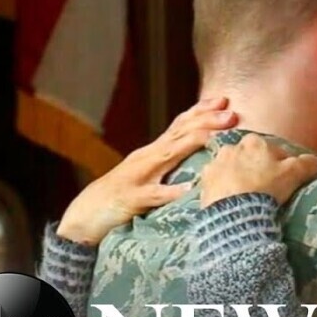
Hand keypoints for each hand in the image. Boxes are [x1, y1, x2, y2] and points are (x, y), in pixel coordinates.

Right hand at [57, 97, 238, 244]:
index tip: (225, 101)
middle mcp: (146, 158)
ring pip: (166, 156)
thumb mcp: (151, 176)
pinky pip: (152, 195)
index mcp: (153, 152)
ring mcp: (137, 177)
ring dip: (191, 144)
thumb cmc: (122, 197)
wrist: (85, 216)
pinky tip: (188, 189)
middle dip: (206, 121)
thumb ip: (172, 164)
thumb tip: (204, 159)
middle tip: (231, 113)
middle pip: (178, 134)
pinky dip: (170, 191)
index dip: (202, 112)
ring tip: (214, 137)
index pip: (180, 125)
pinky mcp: (130, 199)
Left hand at [199, 133, 316, 207]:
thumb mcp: (295, 174)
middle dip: (256, 168)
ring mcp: (214, 164)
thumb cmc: (267, 189)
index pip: (272, 150)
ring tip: (247, 196)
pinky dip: (224, 189)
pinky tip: (231, 201)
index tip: (284, 179)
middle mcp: (231, 147)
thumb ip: (308, 163)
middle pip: (249, 157)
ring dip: (238, 177)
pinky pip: (217, 183)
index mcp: (254, 141)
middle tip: (265, 188)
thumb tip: (315, 162)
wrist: (236, 213)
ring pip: (231, 168)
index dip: (281, 164)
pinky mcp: (204, 183)